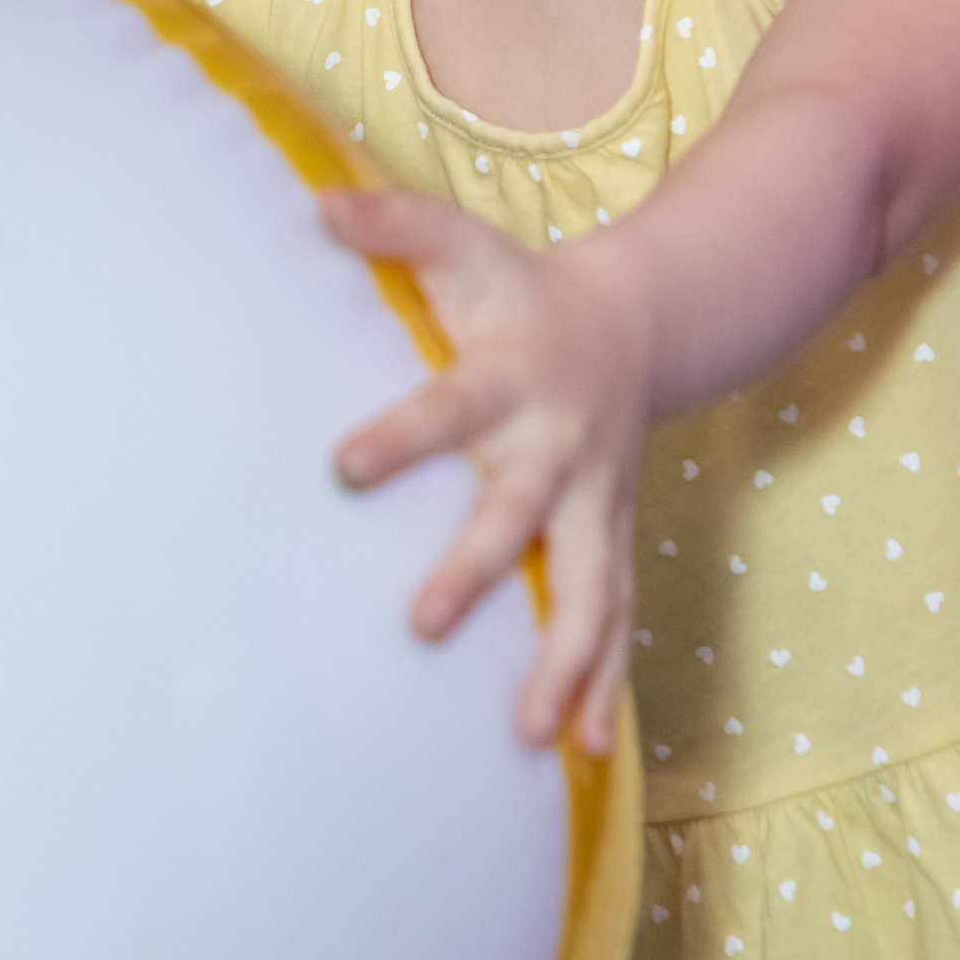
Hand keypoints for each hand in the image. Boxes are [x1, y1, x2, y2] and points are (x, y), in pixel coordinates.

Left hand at [320, 183, 654, 758]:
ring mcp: (596, 506)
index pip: (449, 406)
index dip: (403, 434)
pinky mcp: (613, 544)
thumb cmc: (520, 293)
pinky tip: (587, 756)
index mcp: (512, 378)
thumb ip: (394, 225)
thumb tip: (319, 204)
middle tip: (425, 623)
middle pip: (523, 517)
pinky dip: (607, 686)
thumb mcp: (463, 247)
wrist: (640, 323)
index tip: (345, 465)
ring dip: (568, 665)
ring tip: (536, 739)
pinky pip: (616, 623)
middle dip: (480, 570)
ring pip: (593, 593)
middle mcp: (560, 452)